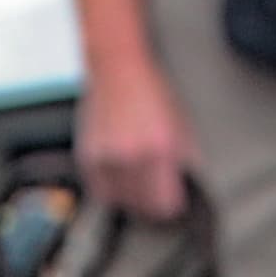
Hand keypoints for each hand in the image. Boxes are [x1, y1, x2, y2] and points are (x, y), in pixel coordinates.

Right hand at [73, 49, 193, 224]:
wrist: (118, 69)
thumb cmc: (151, 93)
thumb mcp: (181, 124)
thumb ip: (186, 159)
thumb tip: (188, 186)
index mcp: (159, 149)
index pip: (164, 203)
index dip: (171, 205)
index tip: (173, 202)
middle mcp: (131, 157)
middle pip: (141, 206)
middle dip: (151, 203)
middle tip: (156, 194)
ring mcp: (106, 158)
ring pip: (118, 201)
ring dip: (129, 198)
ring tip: (138, 183)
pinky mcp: (87, 157)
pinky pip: (99, 190)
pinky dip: (110, 188)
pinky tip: (120, 175)